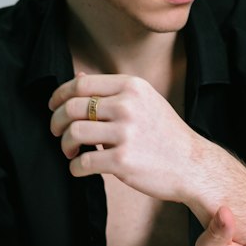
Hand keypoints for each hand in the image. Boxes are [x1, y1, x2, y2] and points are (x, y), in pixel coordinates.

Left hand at [47, 72, 201, 200]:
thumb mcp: (145, 101)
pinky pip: (83, 162)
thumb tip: (78, 77)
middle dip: (57, 122)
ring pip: (73, 133)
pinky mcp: (122, 160)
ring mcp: (126, 133)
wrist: (192, 165)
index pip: (81, 84)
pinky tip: (80, 169)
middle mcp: (128, 106)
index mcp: (132, 87)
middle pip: (72, 107)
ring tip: (70, 152)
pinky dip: (75, 168)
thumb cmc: (166, 135)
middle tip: (58, 133)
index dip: (59, 95)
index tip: (53, 106)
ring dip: (64, 145)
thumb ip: (112, 91)